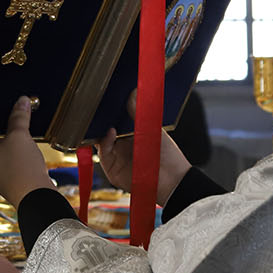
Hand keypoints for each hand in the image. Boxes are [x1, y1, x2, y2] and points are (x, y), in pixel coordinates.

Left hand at [0, 97, 53, 206]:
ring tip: (12, 123)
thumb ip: (19, 116)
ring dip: (1, 137)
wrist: (37, 196)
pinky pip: (1, 157)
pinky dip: (8, 148)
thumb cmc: (22, 170)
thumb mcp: (20, 136)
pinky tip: (19, 139)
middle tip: (0, 111)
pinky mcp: (3, 176)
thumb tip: (21, 101)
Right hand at [96, 89, 191, 204]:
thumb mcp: (152, 128)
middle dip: (101, 118)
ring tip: (105, 118)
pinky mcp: (111, 169)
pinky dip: (103, 141)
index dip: (110, 109)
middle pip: (104, 128)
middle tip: (99, 104)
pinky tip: (110, 132)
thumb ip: (139, 112)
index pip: (115, 118)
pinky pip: (103, 153)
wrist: (172, 180)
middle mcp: (121, 145)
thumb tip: (134, 91)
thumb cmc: (167, 155)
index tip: (108, 96)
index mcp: (131, 133)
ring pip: (100, 140)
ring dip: (99, 129)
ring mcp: (116, 157)